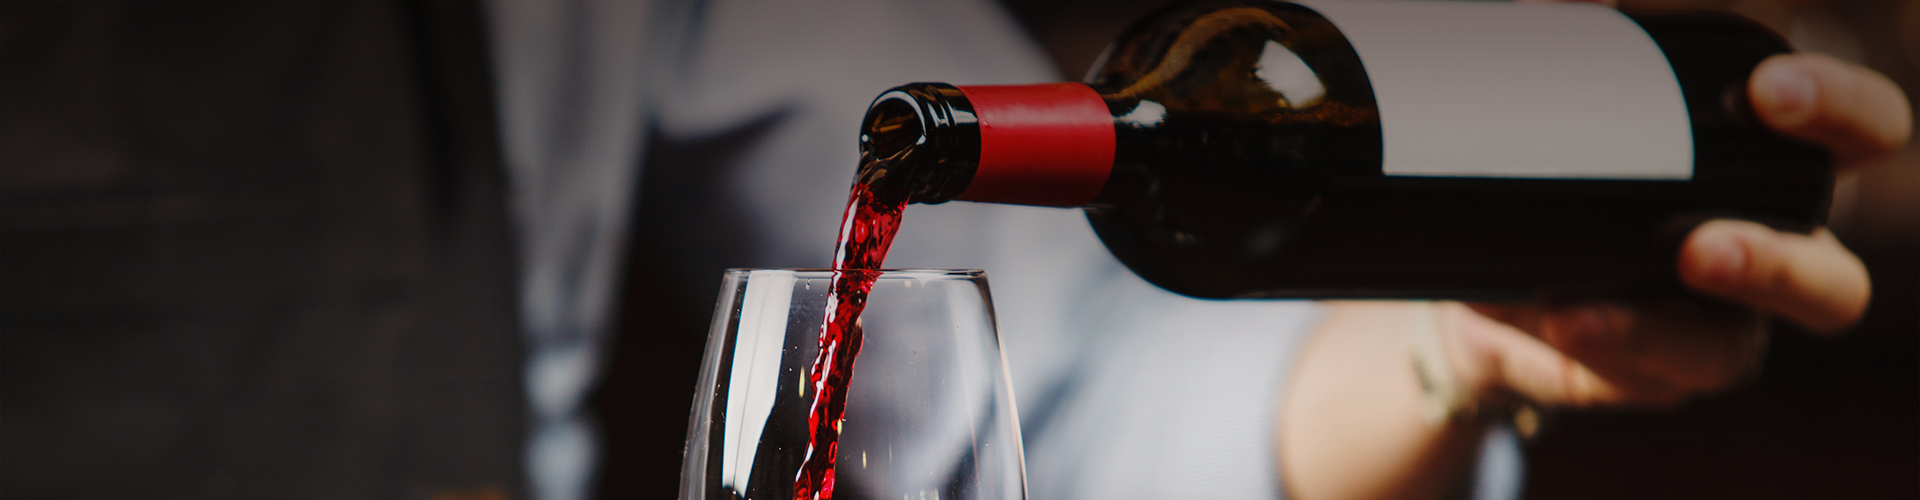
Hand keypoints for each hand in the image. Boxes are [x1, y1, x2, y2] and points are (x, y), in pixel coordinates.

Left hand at [1450, 53, 1910, 409]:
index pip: (1855, 137)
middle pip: (1834, 284)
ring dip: (1659, 338)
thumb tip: (1547, 9)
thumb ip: (1572, 58)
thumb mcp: (1565, 108)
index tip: (1765, 89)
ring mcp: (1710, 335)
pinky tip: (1563, 316)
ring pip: (1733, 350)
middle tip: (1701, 245)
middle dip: (1776, 266)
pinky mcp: (1646, 379)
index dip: (1838, 110)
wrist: (1487, 283)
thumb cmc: (1562, 174)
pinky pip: (1642, 377)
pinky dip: (1603, 342)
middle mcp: (1767, 263)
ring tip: (1601, 312)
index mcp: (1773, 175)